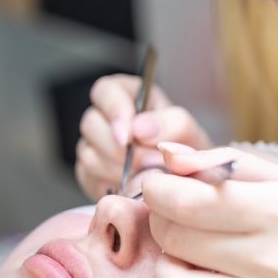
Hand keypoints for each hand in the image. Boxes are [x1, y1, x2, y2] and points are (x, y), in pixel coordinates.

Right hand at [75, 74, 212, 199]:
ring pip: (88, 154)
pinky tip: (133, 186)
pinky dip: (112, 184)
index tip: (130, 136)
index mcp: (128, 95)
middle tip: (148, 162)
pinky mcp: (89, 173)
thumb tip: (139, 128)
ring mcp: (93, 146)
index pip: (105, 91)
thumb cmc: (185, 149)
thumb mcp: (188, 131)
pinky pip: (89, 178)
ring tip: (146, 174)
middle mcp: (105, 118)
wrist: (185, 181)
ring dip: (118, 169)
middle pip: (91, 124)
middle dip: (119, 148)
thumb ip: (171, 122)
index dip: (115, 111)